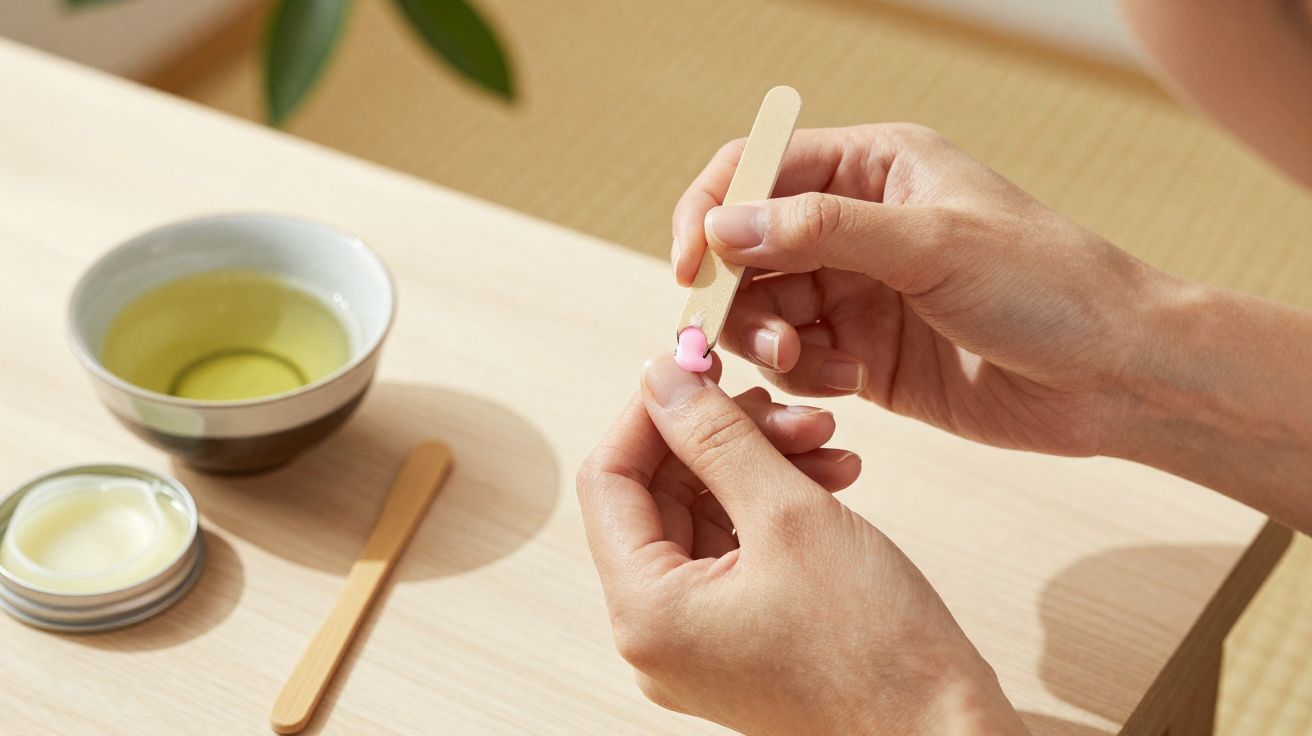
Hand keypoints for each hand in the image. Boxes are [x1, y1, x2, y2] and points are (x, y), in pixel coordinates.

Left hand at [577, 355, 1025, 734]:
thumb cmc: (877, 649)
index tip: (699, 366)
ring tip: (827, 439)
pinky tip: (831, 475)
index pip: (609, 479)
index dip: (652, 412)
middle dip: (724, 437)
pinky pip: (735, 550)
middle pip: (658, 495)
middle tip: (787, 406)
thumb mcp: (791, 515)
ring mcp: (696, 641)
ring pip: (704, 516)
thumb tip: (662, 376)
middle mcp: (655, 634)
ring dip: (759, 465)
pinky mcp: (737, 639)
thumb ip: (717, 436)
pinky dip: (776, 505)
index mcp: (646, 612)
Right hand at [673, 124, 1165, 456]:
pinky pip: (795, 361)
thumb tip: (723, 226)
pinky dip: (804, 376)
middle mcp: (853, 225)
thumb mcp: (933, 244)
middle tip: (767, 338)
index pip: (756, 170)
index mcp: (872, 168)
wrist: (1114, 375)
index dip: (711, 213)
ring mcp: (855, 291)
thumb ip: (823, 231)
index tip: (692, 268)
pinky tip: (850, 386)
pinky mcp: (861, 354)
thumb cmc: (1047, 285)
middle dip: (740, 296)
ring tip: (823, 368)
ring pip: (763, 311)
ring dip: (773, 342)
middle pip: (746, 249)